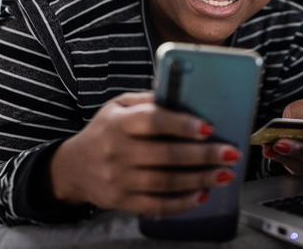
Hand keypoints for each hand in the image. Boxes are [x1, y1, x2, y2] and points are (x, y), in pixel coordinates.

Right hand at [49, 92, 240, 216]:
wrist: (72, 168)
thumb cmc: (104, 131)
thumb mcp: (118, 106)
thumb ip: (148, 101)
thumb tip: (185, 96)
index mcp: (119, 123)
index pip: (153, 122)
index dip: (182, 125)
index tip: (209, 127)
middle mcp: (117, 152)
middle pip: (166, 155)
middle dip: (203, 155)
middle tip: (230, 153)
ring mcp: (119, 179)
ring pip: (165, 183)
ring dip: (199, 179)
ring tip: (224, 174)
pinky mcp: (122, 201)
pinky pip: (156, 205)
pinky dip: (182, 202)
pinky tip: (202, 194)